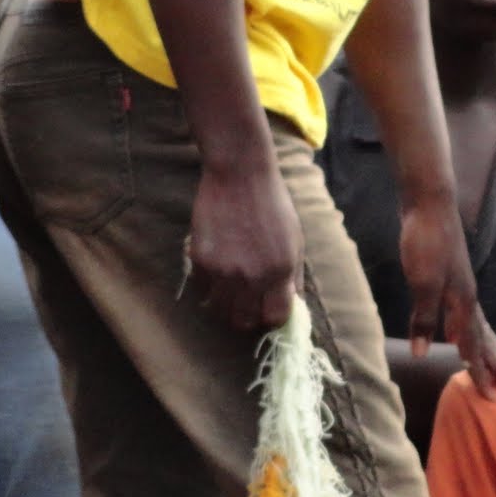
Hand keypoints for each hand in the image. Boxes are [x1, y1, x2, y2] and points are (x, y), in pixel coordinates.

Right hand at [187, 156, 301, 331]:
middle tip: (248, 305)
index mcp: (280, 271)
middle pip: (244, 321)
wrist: (240, 176)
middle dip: (248, 317)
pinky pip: (202, 289)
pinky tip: (217, 271)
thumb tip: (293, 304)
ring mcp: (223, 270)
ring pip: (219, 310)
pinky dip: (209, 286)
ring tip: (231, 290)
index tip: (269, 310)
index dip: (272, 318)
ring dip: (226, 305)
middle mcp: (251, 276)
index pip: (275, 317)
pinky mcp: (200, 260)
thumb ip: (293, 276)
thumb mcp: (295, 240)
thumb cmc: (273, 205)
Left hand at [399, 201, 495, 400]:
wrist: (429, 204)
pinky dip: (471, 332)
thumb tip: (425, 354)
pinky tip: (462, 335)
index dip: (481, 373)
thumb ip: (424, 318)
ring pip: (482, 328)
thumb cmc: (426, 240)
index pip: (474, 345)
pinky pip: (468, 316)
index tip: (493, 399)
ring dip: (493, 351)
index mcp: (463, 301)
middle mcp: (468, 297)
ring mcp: (462, 287)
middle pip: (488, 340)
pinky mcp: (452, 279)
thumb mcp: (422, 281)